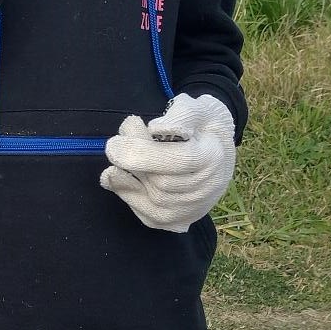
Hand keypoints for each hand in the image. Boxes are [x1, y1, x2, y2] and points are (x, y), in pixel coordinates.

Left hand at [100, 92, 235, 232]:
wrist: (216, 151)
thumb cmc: (200, 125)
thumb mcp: (197, 108)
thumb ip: (180, 115)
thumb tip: (156, 128)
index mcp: (213, 158)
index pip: (178, 161)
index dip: (143, 153)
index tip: (115, 142)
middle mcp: (207, 189)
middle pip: (161, 182)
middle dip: (132, 161)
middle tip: (117, 142)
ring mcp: (193, 208)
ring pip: (152, 198)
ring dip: (127, 177)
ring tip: (121, 156)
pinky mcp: (177, 221)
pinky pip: (146, 212)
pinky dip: (127, 194)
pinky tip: (118, 175)